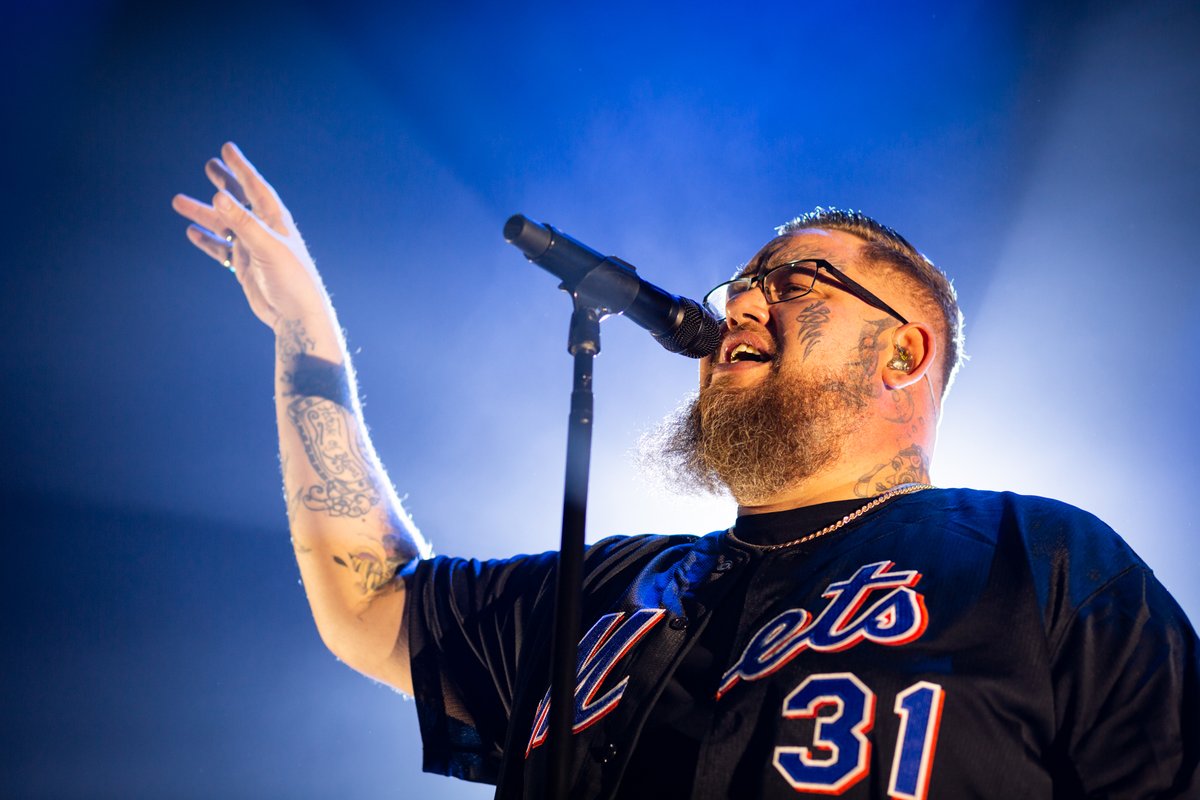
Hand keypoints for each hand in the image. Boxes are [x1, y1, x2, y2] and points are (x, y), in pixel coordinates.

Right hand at [172, 142, 331, 331]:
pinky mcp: (245, 267)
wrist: (296, 315)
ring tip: (178, 201)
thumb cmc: (291, 279)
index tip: (227, 149)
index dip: (241, 168)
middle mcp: (264, 231)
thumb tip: (218, 195)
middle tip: (209, 164)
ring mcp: (253, 248)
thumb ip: (243, 222)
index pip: (256, 187)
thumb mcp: (266, 246)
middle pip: (240, 201)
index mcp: (275, 220)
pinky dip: (207, 240)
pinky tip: (191, 231)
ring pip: (224, 225)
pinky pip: (222, 249)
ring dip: (204, 213)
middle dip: (226, 182)